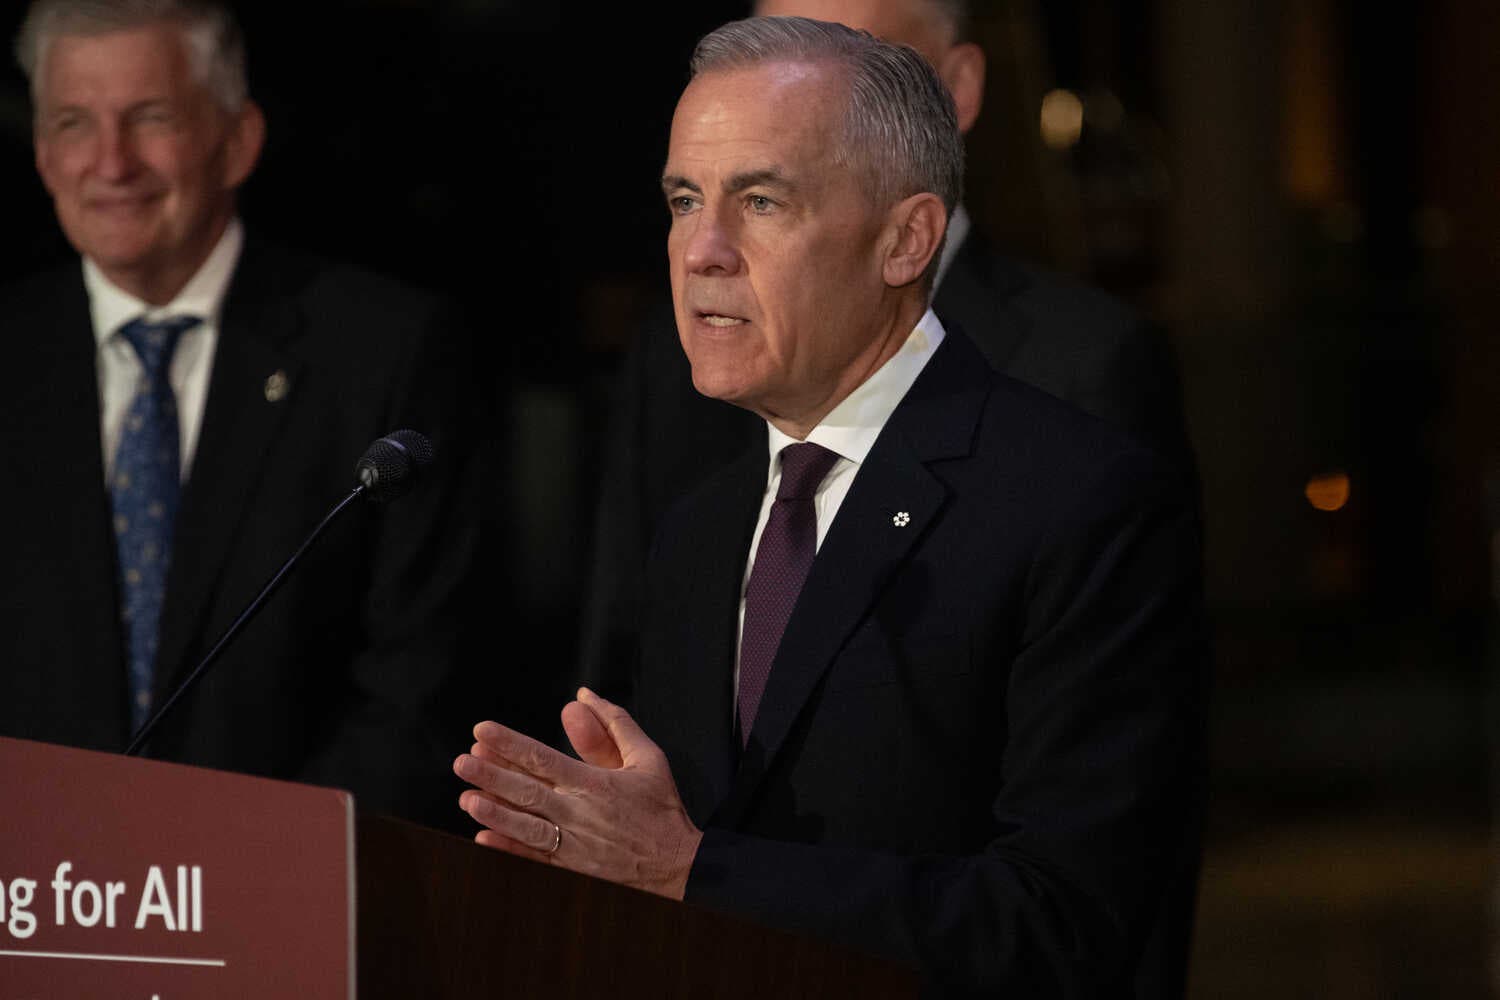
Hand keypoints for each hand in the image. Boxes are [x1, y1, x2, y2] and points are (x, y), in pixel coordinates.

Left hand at [454, 687, 702, 899]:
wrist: (678, 866)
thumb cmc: (661, 810)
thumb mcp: (649, 758)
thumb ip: (615, 724)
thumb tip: (586, 696)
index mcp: (595, 783)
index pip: (543, 757)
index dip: (510, 743)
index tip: (483, 731)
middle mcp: (580, 812)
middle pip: (527, 790)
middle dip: (492, 774)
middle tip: (462, 762)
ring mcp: (574, 844)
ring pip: (526, 825)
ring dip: (495, 812)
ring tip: (467, 798)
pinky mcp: (572, 869)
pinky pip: (534, 858)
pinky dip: (509, 849)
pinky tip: (485, 838)